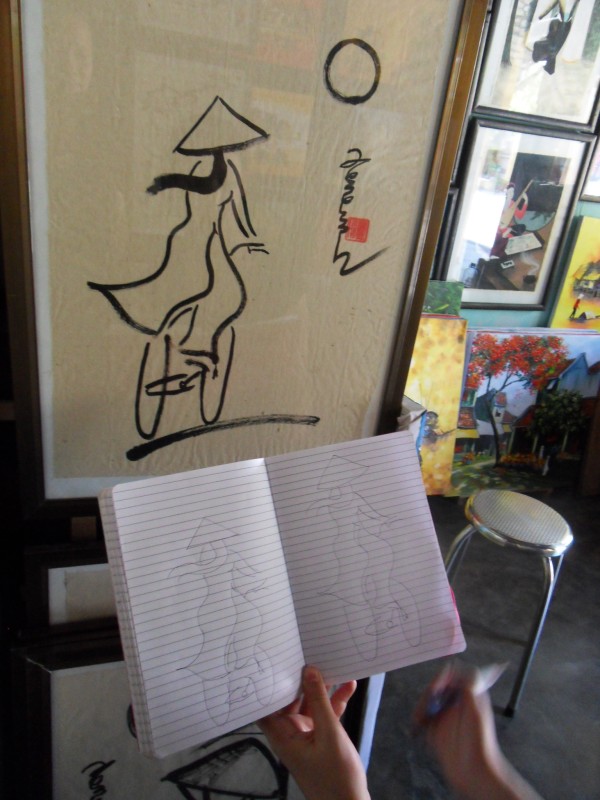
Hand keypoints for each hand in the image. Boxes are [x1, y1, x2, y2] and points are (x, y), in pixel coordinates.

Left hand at [258, 666, 369, 799]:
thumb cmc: (336, 777)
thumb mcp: (329, 734)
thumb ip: (320, 701)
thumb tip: (309, 670)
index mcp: (282, 735)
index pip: (265, 704)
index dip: (267, 683)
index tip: (273, 659)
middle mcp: (291, 732)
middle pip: (290, 698)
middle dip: (299, 677)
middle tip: (306, 650)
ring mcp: (307, 734)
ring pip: (311, 703)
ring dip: (322, 687)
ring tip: (331, 662)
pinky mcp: (322, 737)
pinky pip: (325, 713)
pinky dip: (335, 701)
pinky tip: (349, 685)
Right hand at [414, 666, 541, 799]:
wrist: (475, 774)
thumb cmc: (478, 742)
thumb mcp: (476, 712)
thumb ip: (468, 687)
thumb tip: (458, 666)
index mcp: (470, 695)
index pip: (455, 674)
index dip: (443, 677)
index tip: (436, 689)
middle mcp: (457, 702)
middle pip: (438, 686)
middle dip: (429, 693)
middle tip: (425, 707)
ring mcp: (447, 716)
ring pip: (429, 700)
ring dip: (421, 706)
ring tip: (419, 719)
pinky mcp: (437, 730)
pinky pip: (425, 717)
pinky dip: (418, 718)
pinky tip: (417, 725)